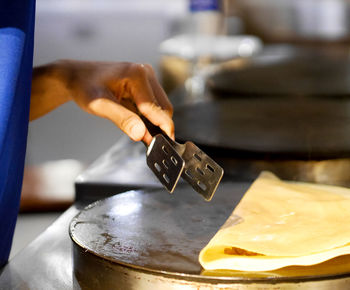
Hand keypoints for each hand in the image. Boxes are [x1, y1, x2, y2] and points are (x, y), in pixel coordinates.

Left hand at [31, 60, 173, 144]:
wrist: (76, 77)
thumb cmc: (84, 87)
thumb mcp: (99, 106)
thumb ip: (122, 119)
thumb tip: (141, 134)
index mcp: (137, 75)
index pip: (156, 108)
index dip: (162, 129)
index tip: (164, 146)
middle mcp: (146, 73)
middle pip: (164, 108)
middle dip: (159, 127)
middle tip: (150, 144)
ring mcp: (146, 78)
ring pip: (160, 107)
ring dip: (154, 122)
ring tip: (139, 132)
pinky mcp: (144, 84)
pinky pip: (153, 105)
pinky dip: (149, 117)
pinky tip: (137, 123)